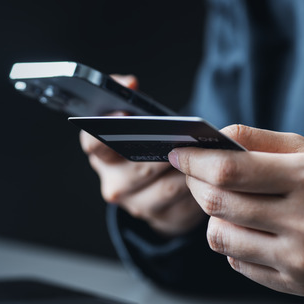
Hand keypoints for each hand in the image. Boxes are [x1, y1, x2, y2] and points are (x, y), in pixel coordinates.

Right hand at [79, 75, 205, 236]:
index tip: (123, 114)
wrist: (157, 186)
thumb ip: (125, 95)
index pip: (94, 143)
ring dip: (188, 172)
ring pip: (166, 189)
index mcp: (102, 156)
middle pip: (139, 169)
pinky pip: (186, 205)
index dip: (106, 128)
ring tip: (205, 154)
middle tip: (184, 135)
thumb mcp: (133, 120)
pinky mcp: (165, 220)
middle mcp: (115, 184)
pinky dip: (200, 189)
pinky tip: (210, 176)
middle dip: (164, 152)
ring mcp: (138, 206)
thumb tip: (129, 84)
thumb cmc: (146, 144)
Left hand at [168, 125, 303, 298]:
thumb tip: (214, 136)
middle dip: (195, 184)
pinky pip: (238, 263)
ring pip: (220, 238)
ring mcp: (301, 259)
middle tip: (195, 174)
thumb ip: (261, 141)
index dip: (194, 161)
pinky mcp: (298, 285)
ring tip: (229, 203)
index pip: (230, 172)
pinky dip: (234, 243)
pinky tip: (252, 229)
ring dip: (212, 217)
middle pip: (218, 204)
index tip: (179, 153)